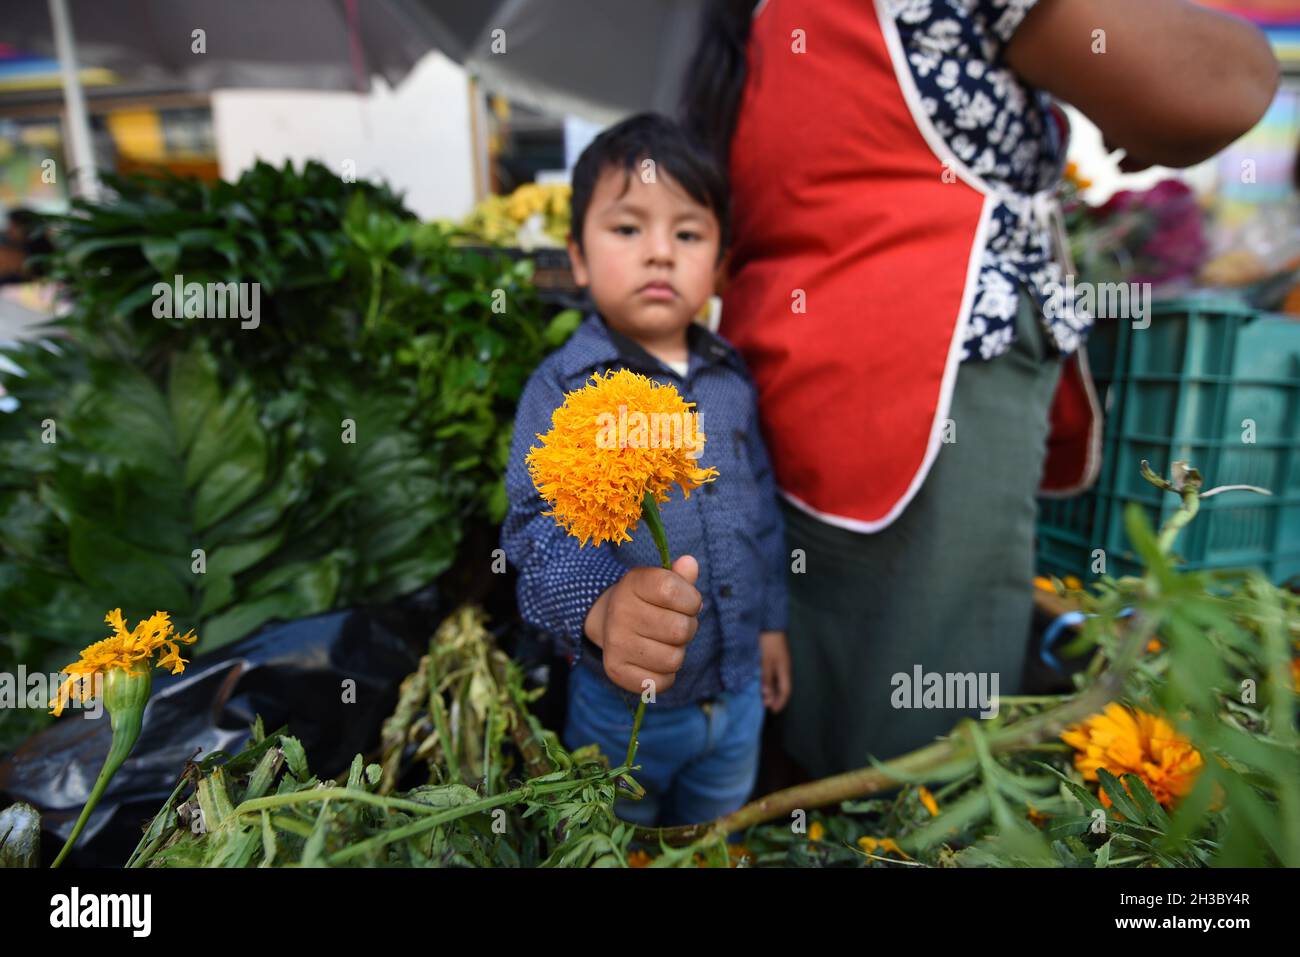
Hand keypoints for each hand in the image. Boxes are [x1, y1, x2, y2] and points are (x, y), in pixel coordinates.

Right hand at [583, 555, 701, 695]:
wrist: (609, 620)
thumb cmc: (648, 600)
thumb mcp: (662, 581)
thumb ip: (680, 576)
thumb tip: (690, 564)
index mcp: (633, 583)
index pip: (672, 590)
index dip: (691, 599)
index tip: (686, 602)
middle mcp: (620, 612)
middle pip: (680, 629)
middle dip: (688, 628)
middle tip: (676, 624)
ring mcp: (616, 644)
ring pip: (674, 659)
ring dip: (677, 652)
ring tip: (665, 641)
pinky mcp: (616, 671)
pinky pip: (662, 682)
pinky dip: (666, 675)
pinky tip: (656, 660)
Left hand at [759, 630, 790, 711]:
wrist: (769, 622)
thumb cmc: (768, 642)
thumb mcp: (765, 661)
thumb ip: (766, 679)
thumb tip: (767, 698)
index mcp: (785, 670)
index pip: (785, 691)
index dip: (780, 702)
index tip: (772, 711)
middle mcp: (784, 667)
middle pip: (782, 686)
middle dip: (775, 698)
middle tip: (765, 706)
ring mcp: (779, 661)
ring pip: (777, 680)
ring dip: (771, 690)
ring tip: (762, 697)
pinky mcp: (773, 656)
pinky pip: (773, 673)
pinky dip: (768, 681)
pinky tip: (761, 682)